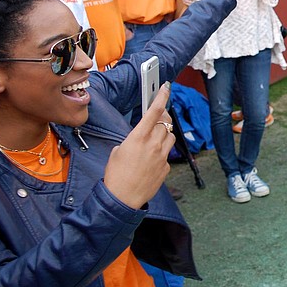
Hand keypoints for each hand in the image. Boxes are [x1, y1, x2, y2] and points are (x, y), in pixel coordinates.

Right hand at [103, 83, 174, 208]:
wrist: (122, 199)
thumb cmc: (115, 176)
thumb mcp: (117, 152)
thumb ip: (131, 141)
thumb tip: (140, 139)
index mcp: (138, 137)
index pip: (154, 111)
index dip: (161, 96)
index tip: (166, 88)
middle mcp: (153, 144)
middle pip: (165, 122)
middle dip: (163, 116)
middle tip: (159, 114)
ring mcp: (162, 156)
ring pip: (170, 136)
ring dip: (164, 132)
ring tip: (155, 137)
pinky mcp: (166, 167)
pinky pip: (167, 154)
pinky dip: (162, 152)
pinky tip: (151, 159)